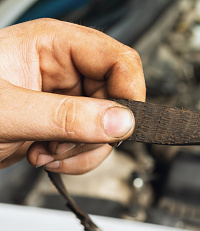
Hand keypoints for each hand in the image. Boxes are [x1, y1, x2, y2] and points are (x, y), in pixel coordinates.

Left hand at [0, 18, 144, 172]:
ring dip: (85, 150)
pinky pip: (93, 142)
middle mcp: (64, 68)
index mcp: (52, 44)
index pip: (118, 60)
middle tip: (70, 144)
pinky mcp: (62, 123)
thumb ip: (66, 117)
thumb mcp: (7, 112)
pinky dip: (77, 158)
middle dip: (98, 131)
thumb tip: (120, 121)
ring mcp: (65, 98)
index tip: (122, 124)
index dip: (129, 91)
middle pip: (118, 98)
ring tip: (49, 153)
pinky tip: (47, 156)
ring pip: (109, 126)